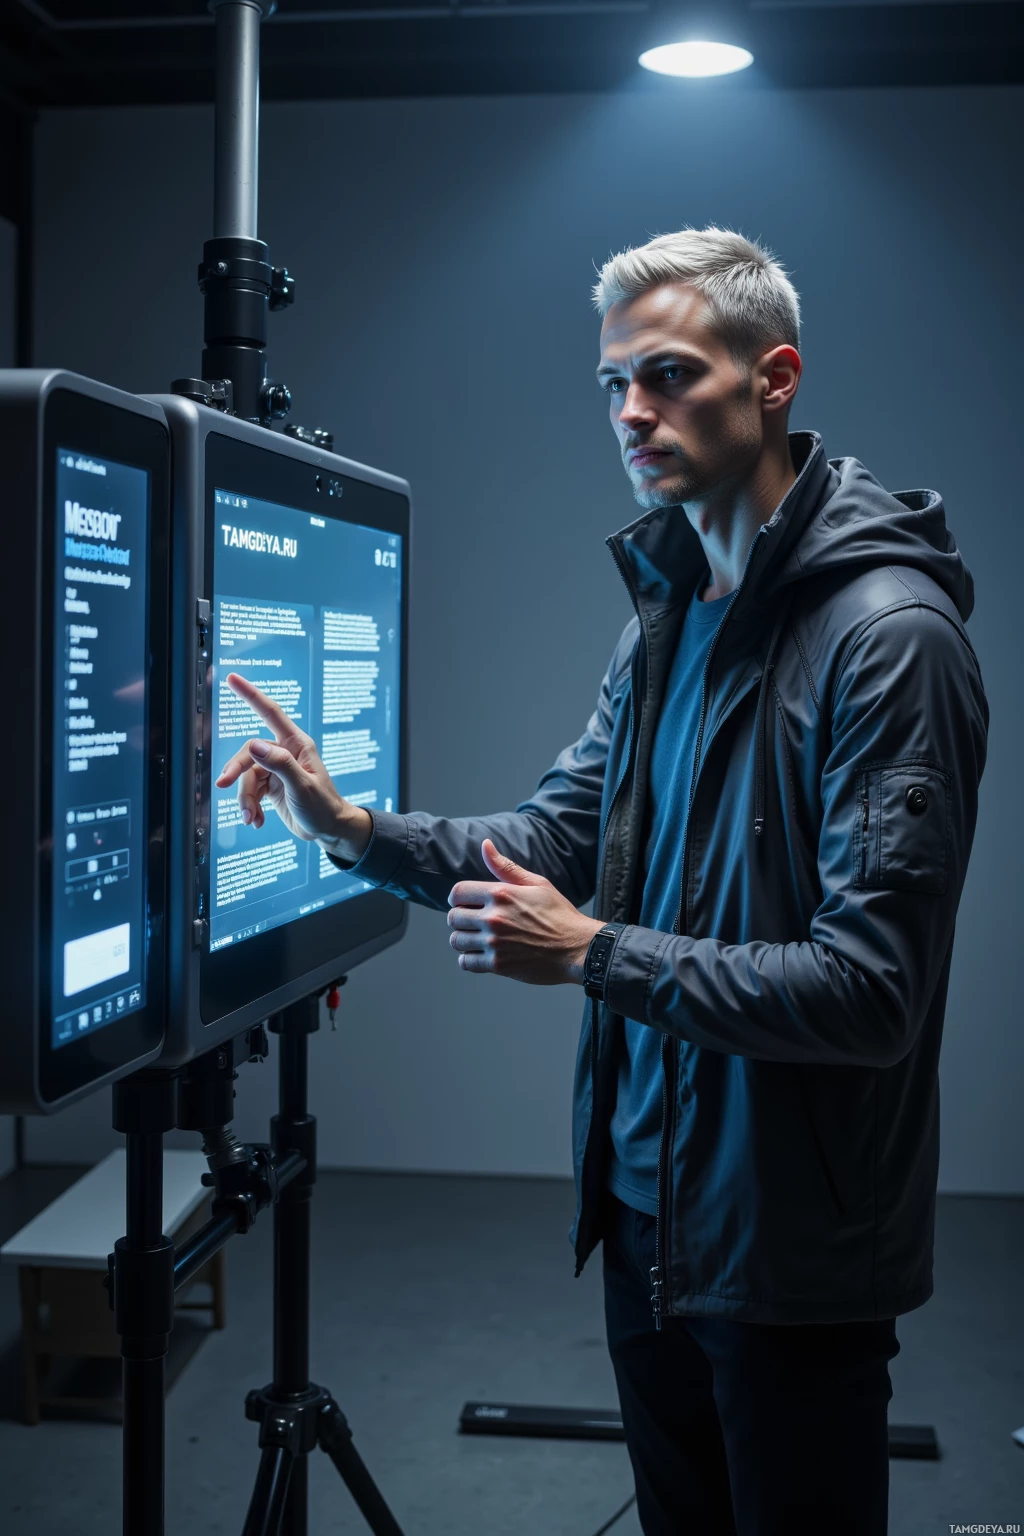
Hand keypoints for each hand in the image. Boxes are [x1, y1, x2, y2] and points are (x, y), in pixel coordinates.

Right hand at [214, 673, 371, 861]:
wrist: (328, 830)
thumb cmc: (323, 806)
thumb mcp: (302, 786)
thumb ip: (279, 764)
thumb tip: (253, 745)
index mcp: (296, 744)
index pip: (270, 712)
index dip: (250, 694)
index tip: (232, 678)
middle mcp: (284, 752)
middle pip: (249, 752)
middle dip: (236, 771)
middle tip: (223, 786)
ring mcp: (275, 769)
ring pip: (246, 776)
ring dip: (245, 799)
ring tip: (251, 818)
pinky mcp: (269, 785)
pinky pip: (250, 791)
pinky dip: (250, 807)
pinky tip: (257, 820)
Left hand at [447, 839, 603, 985]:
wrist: (577, 948)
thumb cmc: (559, 914)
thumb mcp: (536, 883)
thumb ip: (505, 866)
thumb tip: (485, 844)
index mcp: (501, 893)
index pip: (457, 893)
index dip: (458, 898)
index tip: (465, 904)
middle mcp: (494, 917)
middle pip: (453, 917)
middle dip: (461, 919)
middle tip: (474, 923)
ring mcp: (495, 942)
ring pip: (456, 941)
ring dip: (464, 939)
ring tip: (477, 938)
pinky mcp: (498, 964)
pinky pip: (466, 962)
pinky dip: (469, 959)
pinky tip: (481, 954)